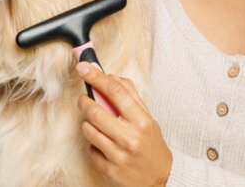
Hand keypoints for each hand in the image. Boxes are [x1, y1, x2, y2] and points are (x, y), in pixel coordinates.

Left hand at [75, 61, 171, 186]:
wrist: (161, 179)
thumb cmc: (151, 144)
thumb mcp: (147, 118)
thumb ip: (130, 96)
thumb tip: (110, 76)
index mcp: (141, 121)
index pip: (116, 92)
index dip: (96, 77)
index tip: (84, 68)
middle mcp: (130, 138)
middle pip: (95, 111)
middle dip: (85, 101)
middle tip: (84, 99)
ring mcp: (118, 155)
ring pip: (88, 129)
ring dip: (87, 123)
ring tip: (96, 124)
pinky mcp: (108, 169)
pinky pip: (89, 148)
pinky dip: (93, 143)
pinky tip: (103, 144)